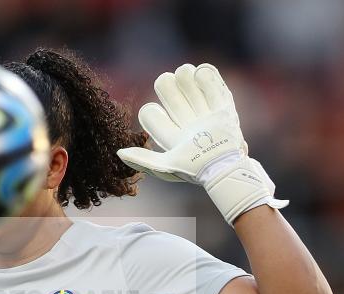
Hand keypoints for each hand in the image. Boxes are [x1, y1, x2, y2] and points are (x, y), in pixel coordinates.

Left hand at [117, 64, 286, 224]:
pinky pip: (213, 84)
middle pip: (171, 95)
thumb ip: (142, 160)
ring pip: (191, 85)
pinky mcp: (223, 107)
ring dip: (187, 76)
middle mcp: (187, 124)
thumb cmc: (194, 169)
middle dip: (168, 87)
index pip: (153, 116)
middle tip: (169, 82)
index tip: (154, 112)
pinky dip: (206, 75)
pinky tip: (201, 73)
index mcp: (172, 137)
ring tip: (187, 74)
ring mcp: (206, 114)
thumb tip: (119, 153)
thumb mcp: (165, 166)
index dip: (150, 112)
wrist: (224, 164)